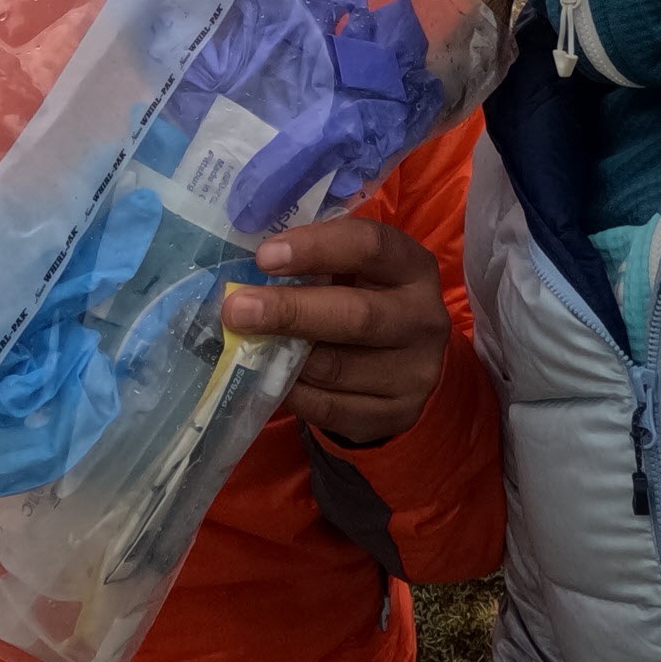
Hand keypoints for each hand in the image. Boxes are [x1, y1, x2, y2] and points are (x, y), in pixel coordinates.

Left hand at [221, 217, 451, 447]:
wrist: (405, 365)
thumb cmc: (363, 298)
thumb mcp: (353, 270)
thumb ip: (315, 263)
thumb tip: (246, 266)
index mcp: (413, 267)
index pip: (370, 246)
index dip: (316, 248)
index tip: (264, 258)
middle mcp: (424, 318)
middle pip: (357, 315)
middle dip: (290, 311)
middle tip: (236, 309)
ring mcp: (415, 372)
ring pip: (338, 368)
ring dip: (284, 356)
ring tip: (247, 344)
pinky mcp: (398, 415)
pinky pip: (331, 408)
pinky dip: (293, 392)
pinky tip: (270, 377)